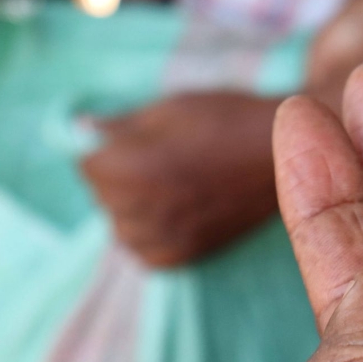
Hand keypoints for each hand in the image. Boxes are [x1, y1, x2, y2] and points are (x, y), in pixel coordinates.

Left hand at [82, 93, 279, 267]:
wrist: (282, 153)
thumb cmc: (227, 119)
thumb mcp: (170, 107)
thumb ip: (119, 125)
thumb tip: (80, 129)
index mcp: (132, 169)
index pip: (86, 165)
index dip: (107, 147)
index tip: (137, 137)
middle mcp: (144, 210)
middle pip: (101, 198)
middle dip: (117, 176)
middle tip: (158, 156)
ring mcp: (168, 237)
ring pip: (121, 228)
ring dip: (132, 208)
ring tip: (167, 184)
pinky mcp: (188, 254)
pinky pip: (147, 253)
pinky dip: (152, 234)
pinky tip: (175, 211)